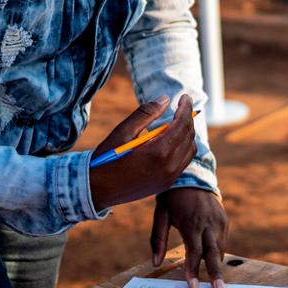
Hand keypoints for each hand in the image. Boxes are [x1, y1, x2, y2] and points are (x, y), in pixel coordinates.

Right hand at [87, 94, 196, 208]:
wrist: (97, 190)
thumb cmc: (107, 158)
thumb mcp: (123, 132)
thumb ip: (146, 113)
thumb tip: (165, 99)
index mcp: (158, 152)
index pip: (182, 125)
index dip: (185, 108)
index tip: (185, 97)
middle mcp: (169, 167)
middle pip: (188, 137)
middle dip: (187, 119)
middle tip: (182, 106)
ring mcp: (169, 178)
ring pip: (189, 150)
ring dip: (186, 134)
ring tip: (176, 121)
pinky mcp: (166, 184)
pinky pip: (183, 162)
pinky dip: (182, 148)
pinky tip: (171, 140)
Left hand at [152, 187, 227, 287]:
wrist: (192, 175)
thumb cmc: (172, 197)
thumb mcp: (161, 215)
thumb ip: (158, 239)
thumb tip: (155, 262)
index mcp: (191, 223)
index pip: (194, 252)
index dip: (193, 269)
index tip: (192, 285)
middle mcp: (208, 223)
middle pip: (213, 253)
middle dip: (215, 273)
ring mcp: (218, 221)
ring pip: (220, 248)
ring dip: (217, 264)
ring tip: (216, 281)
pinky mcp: (224, 219)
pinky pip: (222, 240)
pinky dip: (218, 252)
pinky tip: (213, 261)